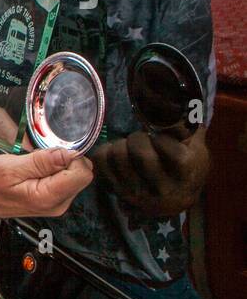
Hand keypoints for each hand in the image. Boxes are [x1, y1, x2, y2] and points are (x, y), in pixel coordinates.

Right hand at [0, 147, 93, 219]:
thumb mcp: (9, 167)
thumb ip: (41, 161)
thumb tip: (68, 153)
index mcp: (48, 197)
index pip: (82, 173)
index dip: (69, 157)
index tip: (49, 154)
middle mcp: (58, 203)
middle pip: (81, 173)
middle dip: (63, 160)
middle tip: (37, 161)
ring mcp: (58, 203)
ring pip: (75, 175)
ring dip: (57, 165)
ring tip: (33, 167)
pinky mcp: (55, 200)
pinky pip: (66, 179)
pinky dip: (54, 171)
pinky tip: (36, 172)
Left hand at [91, 128, 207, 216]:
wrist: (178, 200)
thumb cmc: (188, 166)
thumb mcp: (197, 146)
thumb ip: (189, 125)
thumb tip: (178, 98)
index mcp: (185, 169)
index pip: (165, 144)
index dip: (158, 135)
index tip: (158, 135)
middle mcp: (163, 185)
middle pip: (140, 153)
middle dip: (137, 139)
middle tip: (140, 138)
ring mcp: (139, 192)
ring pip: (118, 158)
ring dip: (119, 145)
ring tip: (126, 145)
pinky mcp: (120, 193)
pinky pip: (101, 166)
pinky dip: (103, 153)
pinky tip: (113, 151)